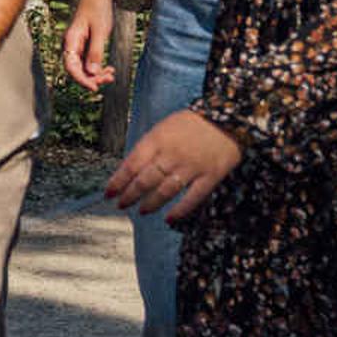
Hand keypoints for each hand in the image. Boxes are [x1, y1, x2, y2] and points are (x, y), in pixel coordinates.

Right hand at [60, 0, 117, 88]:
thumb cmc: (97, 9)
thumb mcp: (100, 31)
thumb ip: (96, 51)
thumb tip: (92, 72)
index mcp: (71, 41)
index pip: (71, 67)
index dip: (81, 80)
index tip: (94, 87)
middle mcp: (71, 45)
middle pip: (76, 70)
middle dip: (92, 78)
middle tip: (109, 78)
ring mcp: (77, 46)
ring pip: (83, 68)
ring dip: (96, 74)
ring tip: (111, 74)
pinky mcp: (84, 46)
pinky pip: (88, 62)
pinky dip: (98, 68)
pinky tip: (108, 69)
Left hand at [104, 109, 243, 222]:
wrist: (227, 118)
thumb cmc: (191, 124)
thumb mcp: (163, 128)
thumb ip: (148, 148)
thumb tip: (128, 170)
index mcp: (157, 140)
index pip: (131, 165)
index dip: (117, 182)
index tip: (108, 193)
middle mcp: (172, 154)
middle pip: (145, 180)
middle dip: (130, 195)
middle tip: (121, 204)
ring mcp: (192, 166)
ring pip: (165, 191)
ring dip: (150, 204)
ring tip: (142, 211)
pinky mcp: (210, 176)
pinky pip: (193, 197)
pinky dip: (180, 210)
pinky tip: (169, 218)